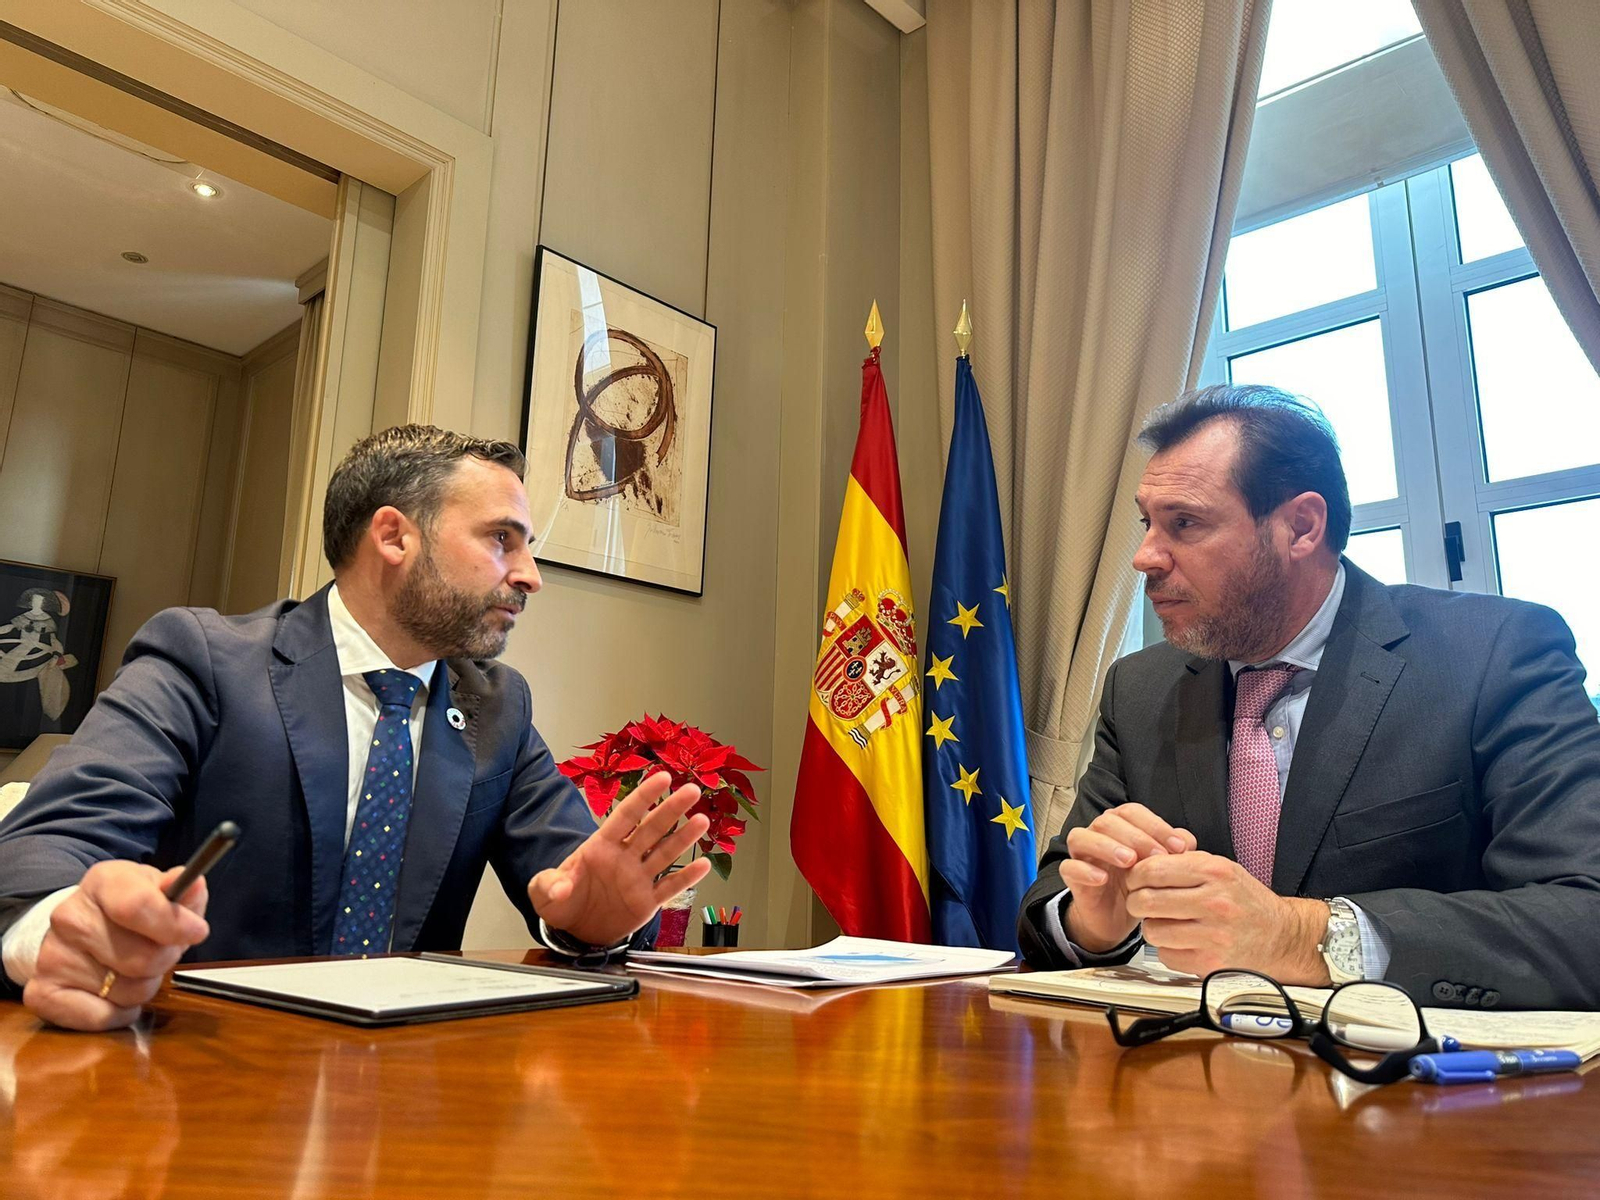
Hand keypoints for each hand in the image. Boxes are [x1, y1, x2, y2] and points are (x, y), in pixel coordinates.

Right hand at [24, 861, 210, 1031]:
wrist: (78, 930)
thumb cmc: (129, 912)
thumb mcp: (159, 891)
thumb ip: (183, 893)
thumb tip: (195, 885)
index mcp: (103, 882)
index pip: (137, 906)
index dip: (174, 924)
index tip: (198, 931)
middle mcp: (70, 917)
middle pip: (142, 957)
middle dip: (165, 959)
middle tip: (161, 951)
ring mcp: (52, 956)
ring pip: (128, 990)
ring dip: (145, 985)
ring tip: (134, 968)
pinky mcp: (42, 992)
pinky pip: (103, 1017)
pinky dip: (121, 1012)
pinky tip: (115, 992)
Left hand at [528, 771, 710, 945]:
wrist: (575, 931)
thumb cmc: (561, 902)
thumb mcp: (544, 893)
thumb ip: (549, 884)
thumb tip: (560, 887)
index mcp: (601, 846)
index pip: (625, 816)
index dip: (643, 796)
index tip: (662, 777)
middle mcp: (625, 857)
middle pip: (651, 829)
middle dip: (671, 809)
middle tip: (691, 790)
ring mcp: (638, 879)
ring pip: (665, 854)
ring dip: (683, 838)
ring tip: (702, 821)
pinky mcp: (647, 902)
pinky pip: (670, 888)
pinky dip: (687, 878)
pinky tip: (704, 866)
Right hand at [1059, 803, 1195, 951]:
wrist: (1119, 917)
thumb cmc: (1139, 885)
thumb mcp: (1161, 868)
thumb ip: (1174, 851)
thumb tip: (1186, 841)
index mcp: (1120, 825)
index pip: (1133, 812)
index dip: (1156, 826)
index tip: (1179, 848)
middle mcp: (1097, 833)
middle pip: (1108, 821)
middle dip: (1136, 837)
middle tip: (1158, 857)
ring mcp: (1081, 854)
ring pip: (1082, 837)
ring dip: (1106, 846)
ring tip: (1129, 861)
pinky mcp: (1071, 876)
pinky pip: (1069, 867)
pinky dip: (1084, 870)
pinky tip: (1101, 879)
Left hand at [1123, 850, 1330, 982]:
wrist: (1283, 938)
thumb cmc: (1247, 902)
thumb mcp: (1222, 868)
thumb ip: (1184, 861)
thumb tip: (1143, 859)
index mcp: (1215, 872)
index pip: (1152, 870)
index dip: (1135, 876)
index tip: (1136, 881)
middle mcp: (1215, 902)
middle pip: (1145, 901)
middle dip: (1136, 902)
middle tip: (1142, 903)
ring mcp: (1213, 935)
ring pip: (1152, 931)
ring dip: (1153, 928)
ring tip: (1166, 923)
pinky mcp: (1211, 963)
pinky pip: (1167, 956)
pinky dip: (1168, 950)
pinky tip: (1182, 942)